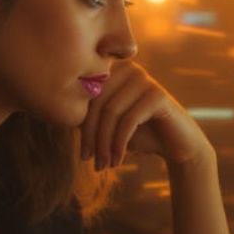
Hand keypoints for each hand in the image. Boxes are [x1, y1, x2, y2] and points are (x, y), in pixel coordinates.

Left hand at [79, 61, 212, 169]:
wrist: (176, 145)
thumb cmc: (138, 134)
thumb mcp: (107, 123)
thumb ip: (87, 115)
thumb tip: (57, 113)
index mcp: (111, 70)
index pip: (86, 97)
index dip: (82, 128)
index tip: (84, 155)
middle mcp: (127, 68)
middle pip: (97, 103)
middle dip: (92, 137)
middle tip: (91, 162)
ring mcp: (144, 78)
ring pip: (111, 113)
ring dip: (105, 144)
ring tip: (104, 165)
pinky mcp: (157, 93)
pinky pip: (128, 120)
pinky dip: (119, 144)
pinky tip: (118, 161)